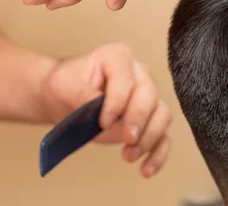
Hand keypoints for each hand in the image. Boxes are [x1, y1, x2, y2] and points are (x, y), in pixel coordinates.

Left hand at [40, 44, 172, 177]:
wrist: (67, 98)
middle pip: (150, 94)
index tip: (104, 121)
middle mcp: (138, 73)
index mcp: (117, 56)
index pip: (125, 78)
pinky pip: (163, 136)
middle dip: (138, 119)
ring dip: (149, 138)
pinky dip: (157, 154)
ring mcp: (147, 96)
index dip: (117, 101)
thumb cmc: (67, 85)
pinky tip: (145, 169)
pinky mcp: (148, 120)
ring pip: (162, 114)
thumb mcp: (64, 84)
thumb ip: (81, 93)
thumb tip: (97, 106)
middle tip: (127, 139)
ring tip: (128, 156)